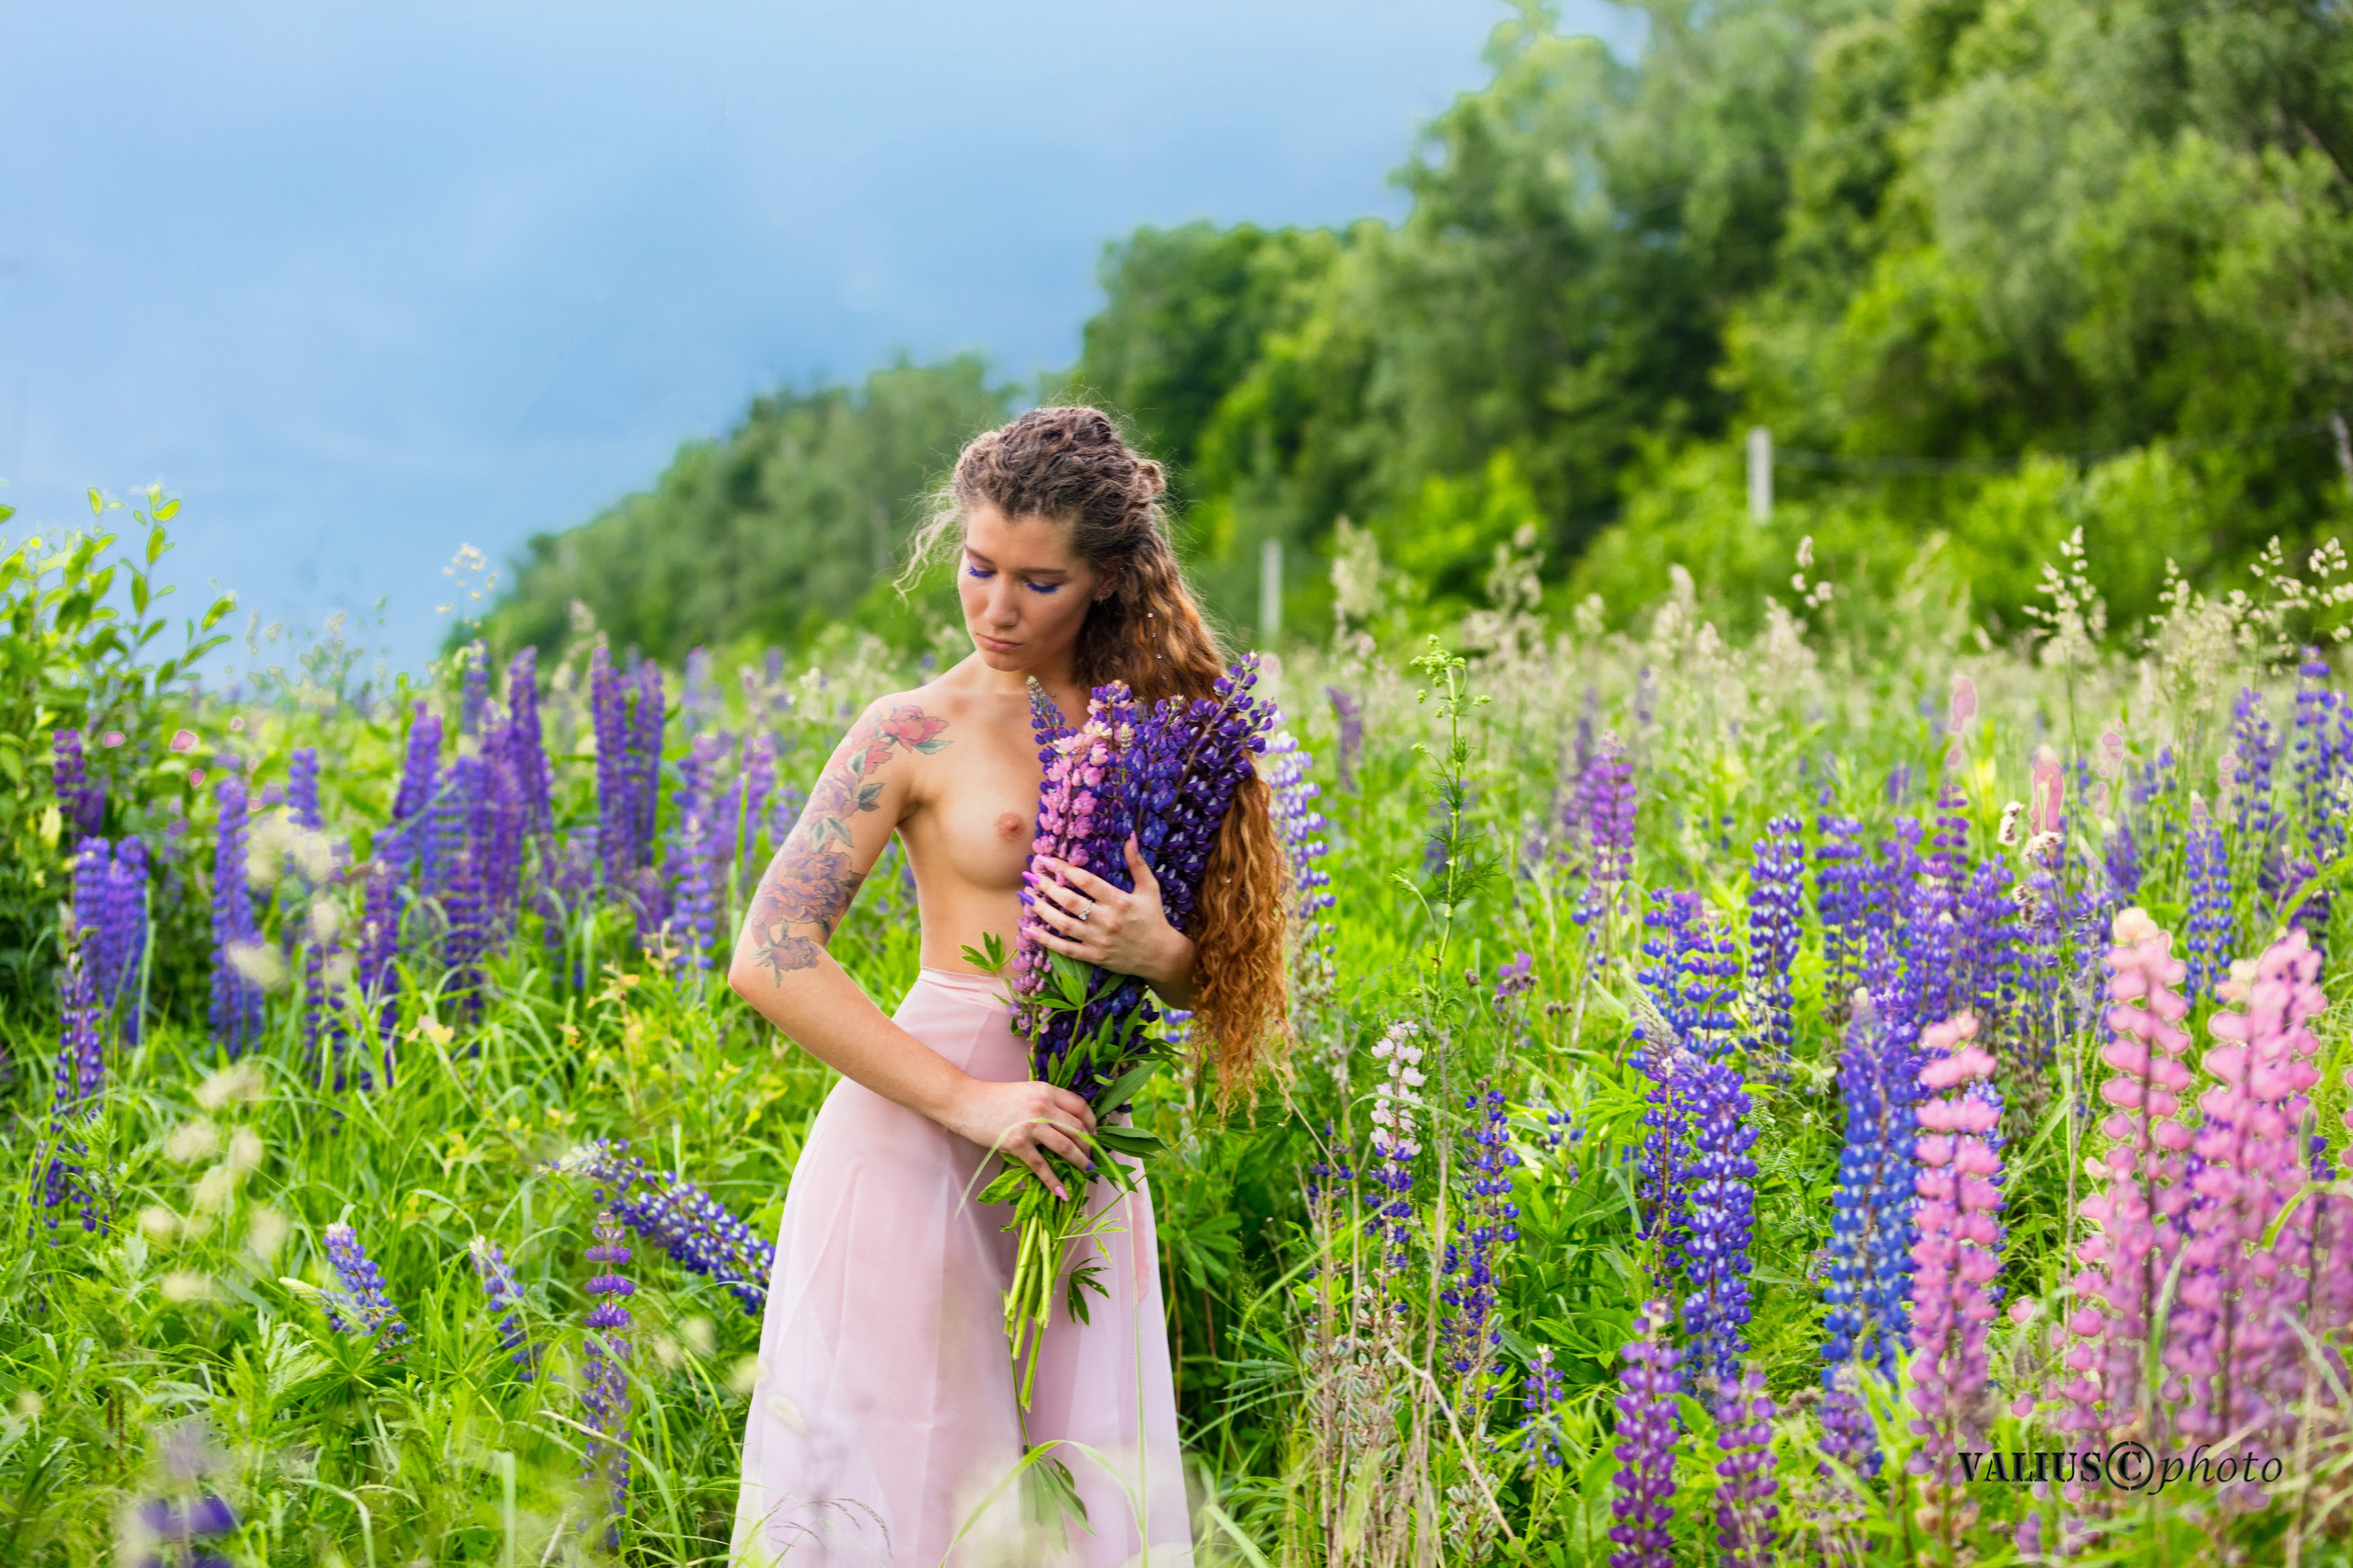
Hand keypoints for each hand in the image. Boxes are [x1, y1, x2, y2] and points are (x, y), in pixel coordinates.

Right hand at [937, 1077, 1097, 1201]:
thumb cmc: (995, 1098)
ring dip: (1079, 1161)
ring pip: (1065, 1147)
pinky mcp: (1017, 1144)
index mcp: (1046, 1091)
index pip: (1080, 1107)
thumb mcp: (1026, 1091)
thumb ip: (1046, 1102)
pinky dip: (1054, 1181)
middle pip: (1077, 1129)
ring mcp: (1031, 1126)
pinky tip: (1062, 1192)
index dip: (1091, 1123)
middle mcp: (1043, 1107)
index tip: (1093, 1134)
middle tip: (1090, 1157)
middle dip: (1088, 1146)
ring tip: (1085, 1170)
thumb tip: (1066, 1123)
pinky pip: (1041, 1166)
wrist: (966, 1102)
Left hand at [1028, 835, 1193, 988]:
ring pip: (1063, 924)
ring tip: (1027, 896)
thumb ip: (1137, 863)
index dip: (1064, 869)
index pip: (1086, 882)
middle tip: (1031, 874)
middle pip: (1070, 901)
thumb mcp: (1150, 888)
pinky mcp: (1093, 956)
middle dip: (1047, 886)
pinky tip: (1030, 928)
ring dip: (1042, 910)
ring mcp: (1098, 940)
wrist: (1160, 956)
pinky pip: (1065, 948)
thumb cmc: (1153, 918)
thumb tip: (1130, 837)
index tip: (1046, 858)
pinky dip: (1046, 940)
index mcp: (1119, 901)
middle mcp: (1107, 921)